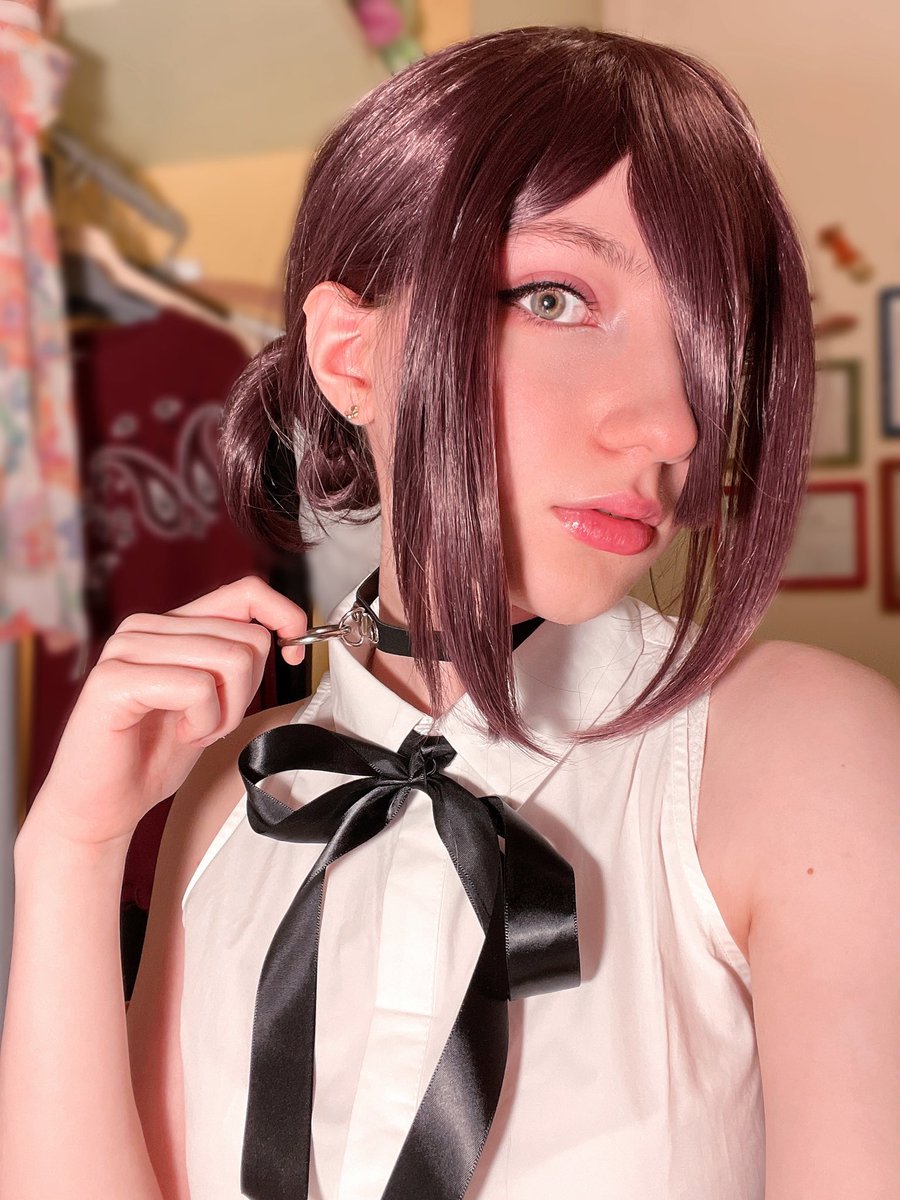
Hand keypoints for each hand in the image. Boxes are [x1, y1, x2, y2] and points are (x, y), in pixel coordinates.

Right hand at [26, 576, 307, 847]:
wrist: (103, 806)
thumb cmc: (155, 755)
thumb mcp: (212, 700)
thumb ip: (235, 660)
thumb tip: (286, 633)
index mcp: (171, 624)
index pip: (245, 592)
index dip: (284, 616)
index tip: (294, 656)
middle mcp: (145, 626)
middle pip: (247, 637)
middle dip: (246, 693)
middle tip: (212, 723)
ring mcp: (126, 648)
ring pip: (230, 660)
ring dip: (225, 713)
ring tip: (193, 730)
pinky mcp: (115, 679)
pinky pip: (198, 688)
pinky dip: (203, 723)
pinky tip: (180, 736)